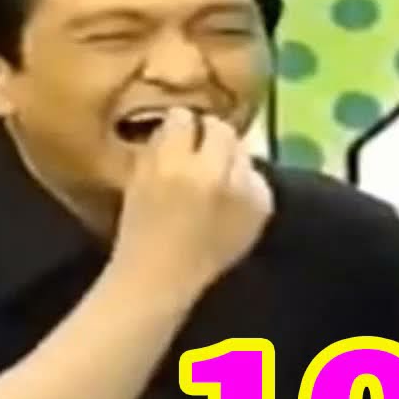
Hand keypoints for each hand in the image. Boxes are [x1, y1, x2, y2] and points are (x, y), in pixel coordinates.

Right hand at [111, 106, 272, 294]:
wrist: (161, 280)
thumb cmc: (140, 230)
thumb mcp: (138, 178)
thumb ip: (160, 145)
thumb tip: (182, 119)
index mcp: (171, 164)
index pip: (183, 118)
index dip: (179, 125)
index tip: (177, 133)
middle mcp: (210, 174)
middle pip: (221, 130)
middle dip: (209, 136)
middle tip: (201, 148)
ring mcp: (240, 193)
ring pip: (243, 153)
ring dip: (229, 160)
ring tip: (217, 176)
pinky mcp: (260, 210)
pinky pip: (258, 181)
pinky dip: (247, 186)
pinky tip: (231, 200)